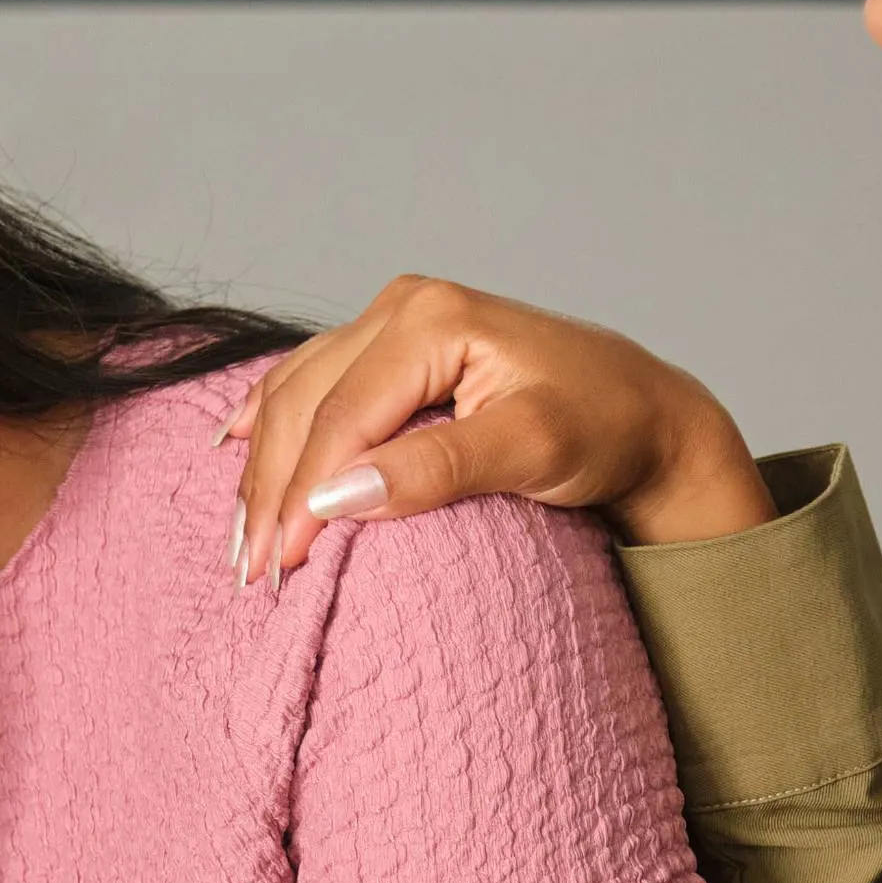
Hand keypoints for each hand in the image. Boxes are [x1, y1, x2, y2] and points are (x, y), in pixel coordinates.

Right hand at [223, 277, 772, 587]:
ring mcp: (395, 319)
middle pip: (304, 404)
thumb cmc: (606, 428)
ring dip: (260, 466)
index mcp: (430, 318)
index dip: (301, 497)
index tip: (279, 569)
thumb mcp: (534, 450)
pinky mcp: (397, 343)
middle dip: (269, 491)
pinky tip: (233, 443)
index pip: (340, 418)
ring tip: (241, 540)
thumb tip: (338, 497)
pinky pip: (311, 379)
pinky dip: (272, 419)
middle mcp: (403, 306)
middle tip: (251, 576)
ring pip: (296, 393)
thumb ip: (438, 468)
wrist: (648, 413)